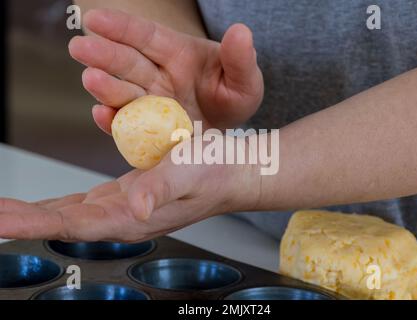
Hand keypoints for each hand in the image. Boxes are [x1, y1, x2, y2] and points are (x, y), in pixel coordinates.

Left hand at [0, 138, 258, 241]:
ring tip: (2, 213)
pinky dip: (57, 205)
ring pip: (69, 214)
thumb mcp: (189, 172)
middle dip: (20, 220)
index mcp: (133, 216)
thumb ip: (160, 191)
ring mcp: (125, 208)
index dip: (31, 223)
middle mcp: (124, 217)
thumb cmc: (216, 170)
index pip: (71, 223)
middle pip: (61, 222)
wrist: (234, 171)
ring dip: (33, 214)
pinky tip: (45, 206)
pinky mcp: (128, 195)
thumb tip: (136, 208)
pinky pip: (84, 203)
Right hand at [68, 8, 263, 133]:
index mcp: (177, 54)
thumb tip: (241, 33)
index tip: (95, 18)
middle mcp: (157, 76)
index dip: (121, 28)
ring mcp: (149, 104)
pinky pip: (127, 125)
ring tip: (90, 80)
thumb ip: (241, 60)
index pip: (146, 37)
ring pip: (122, 92)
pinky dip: (113, 121)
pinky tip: (102, 115)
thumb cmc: (234, 97)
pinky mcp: (146, 130)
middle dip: (103, 54)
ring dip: (105, 87)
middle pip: (127, 62)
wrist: (231, 130)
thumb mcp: (246, 82)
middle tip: (80, 48)